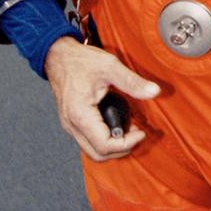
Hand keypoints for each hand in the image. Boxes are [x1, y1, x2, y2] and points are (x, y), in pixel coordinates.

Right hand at [44, 36, 159, 161]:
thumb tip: (153, 92)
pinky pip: (88, 141)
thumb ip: (132, 81)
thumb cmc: (78, 61)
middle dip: (121, 149)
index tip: (141, 133)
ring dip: (113, 146)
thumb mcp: (110, 66)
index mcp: (80, 114)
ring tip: (128, 130)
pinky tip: (116, 125)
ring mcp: (70, 125)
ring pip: (92, 150)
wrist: (57, 56)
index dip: (127, 144)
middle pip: (98, 154)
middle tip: (136, 134)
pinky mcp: (71, 122)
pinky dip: (104, 139)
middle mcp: (72, 124)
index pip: (104, 146)